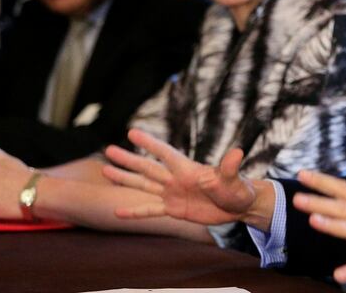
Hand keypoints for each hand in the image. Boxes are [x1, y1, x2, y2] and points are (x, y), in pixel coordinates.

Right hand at [103, 128, 271, 227]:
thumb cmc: (239, 190)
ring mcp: (173, 194)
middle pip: (148, 168)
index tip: (132, 132)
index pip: (166, 154)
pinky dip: (134, 212)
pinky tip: (118, 212)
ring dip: (125, 179)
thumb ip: (230, 169)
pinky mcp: (174, 209)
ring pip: (144, 185)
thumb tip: (238, 152)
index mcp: (188, 169)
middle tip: (108, 149)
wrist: (239, 207)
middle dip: (129, 159)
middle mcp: (176, 179)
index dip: (150, 144)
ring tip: (106, 170)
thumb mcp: (234, 180)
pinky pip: (150, 210)